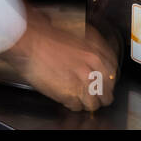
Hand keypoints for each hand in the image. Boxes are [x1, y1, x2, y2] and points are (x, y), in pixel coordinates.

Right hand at [0, 6, 119, 111]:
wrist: (28, 39)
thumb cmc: (44, 33)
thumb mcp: (74, 33)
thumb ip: (88, 46)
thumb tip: (89, 55)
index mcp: (97, 53)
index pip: (113, 74)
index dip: (107, 80)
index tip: (102, 83)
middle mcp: (94, 69)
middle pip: (106, 92)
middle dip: (99, 94)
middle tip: (91, 94)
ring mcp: (83, 83)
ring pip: (93, 103)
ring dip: (85, 101)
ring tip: (77, 98)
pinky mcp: (69, 95)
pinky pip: (77, 107)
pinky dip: (71, 104)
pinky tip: (65, 98)